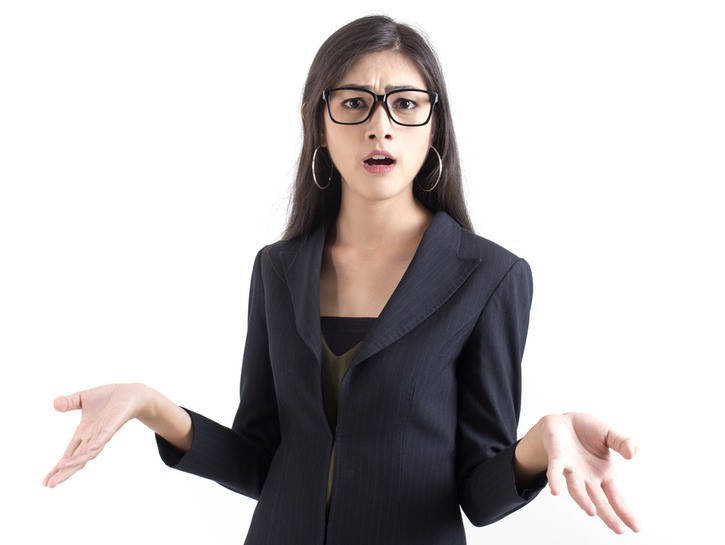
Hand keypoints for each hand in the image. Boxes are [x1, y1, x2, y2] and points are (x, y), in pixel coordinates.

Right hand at [43, 383, 150, 487]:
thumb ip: (69, 402)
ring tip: (61, 467)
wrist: (132, 393)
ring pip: (88, 452)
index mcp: (83, 433)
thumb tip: (54, 404)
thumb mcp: (83, 399)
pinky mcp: (113, 426)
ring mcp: (103, 433)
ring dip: (76, 460)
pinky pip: (104, 437)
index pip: (68, 454)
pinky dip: (96, 444)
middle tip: (50, 485)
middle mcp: (92, 437)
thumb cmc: (108, 398)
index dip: (57, 468)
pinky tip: (88, 450)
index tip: (46, 482)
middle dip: (64, 472)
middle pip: (76, 459)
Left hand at [540, 412, 639, 533]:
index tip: (636, 528)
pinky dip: (555, 480)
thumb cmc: (588, 430)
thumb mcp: (610, 433)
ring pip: (577, 489)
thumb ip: (623, 442)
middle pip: (599, 500)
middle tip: (619, 530)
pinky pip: (555, 471)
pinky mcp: (557, 458)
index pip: (616, 497)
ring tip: (592, 512)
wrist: (563, 420)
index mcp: (604, 473)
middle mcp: (588, 477)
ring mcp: (572, 469)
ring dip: (583, 500)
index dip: (625, 512)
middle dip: (608, 515)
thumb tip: (632, 453)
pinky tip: (555, 491)